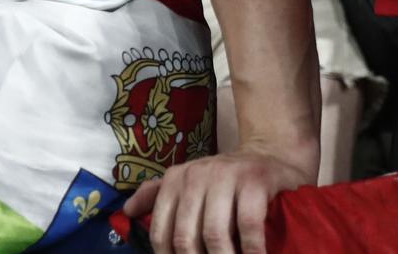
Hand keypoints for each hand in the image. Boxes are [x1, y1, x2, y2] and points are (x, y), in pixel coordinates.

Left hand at [122, 143, 311, 253]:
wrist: (270, 153)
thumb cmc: (226, 177)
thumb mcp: (188, 182)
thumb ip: (157, 195)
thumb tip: (127, 213)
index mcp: (174, 180)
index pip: (161, 231)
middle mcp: (195, 176)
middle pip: (185, 237)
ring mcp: (225, 176)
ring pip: (214, 234)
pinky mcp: (254, 181)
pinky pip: (248, 225)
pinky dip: (251, 251)